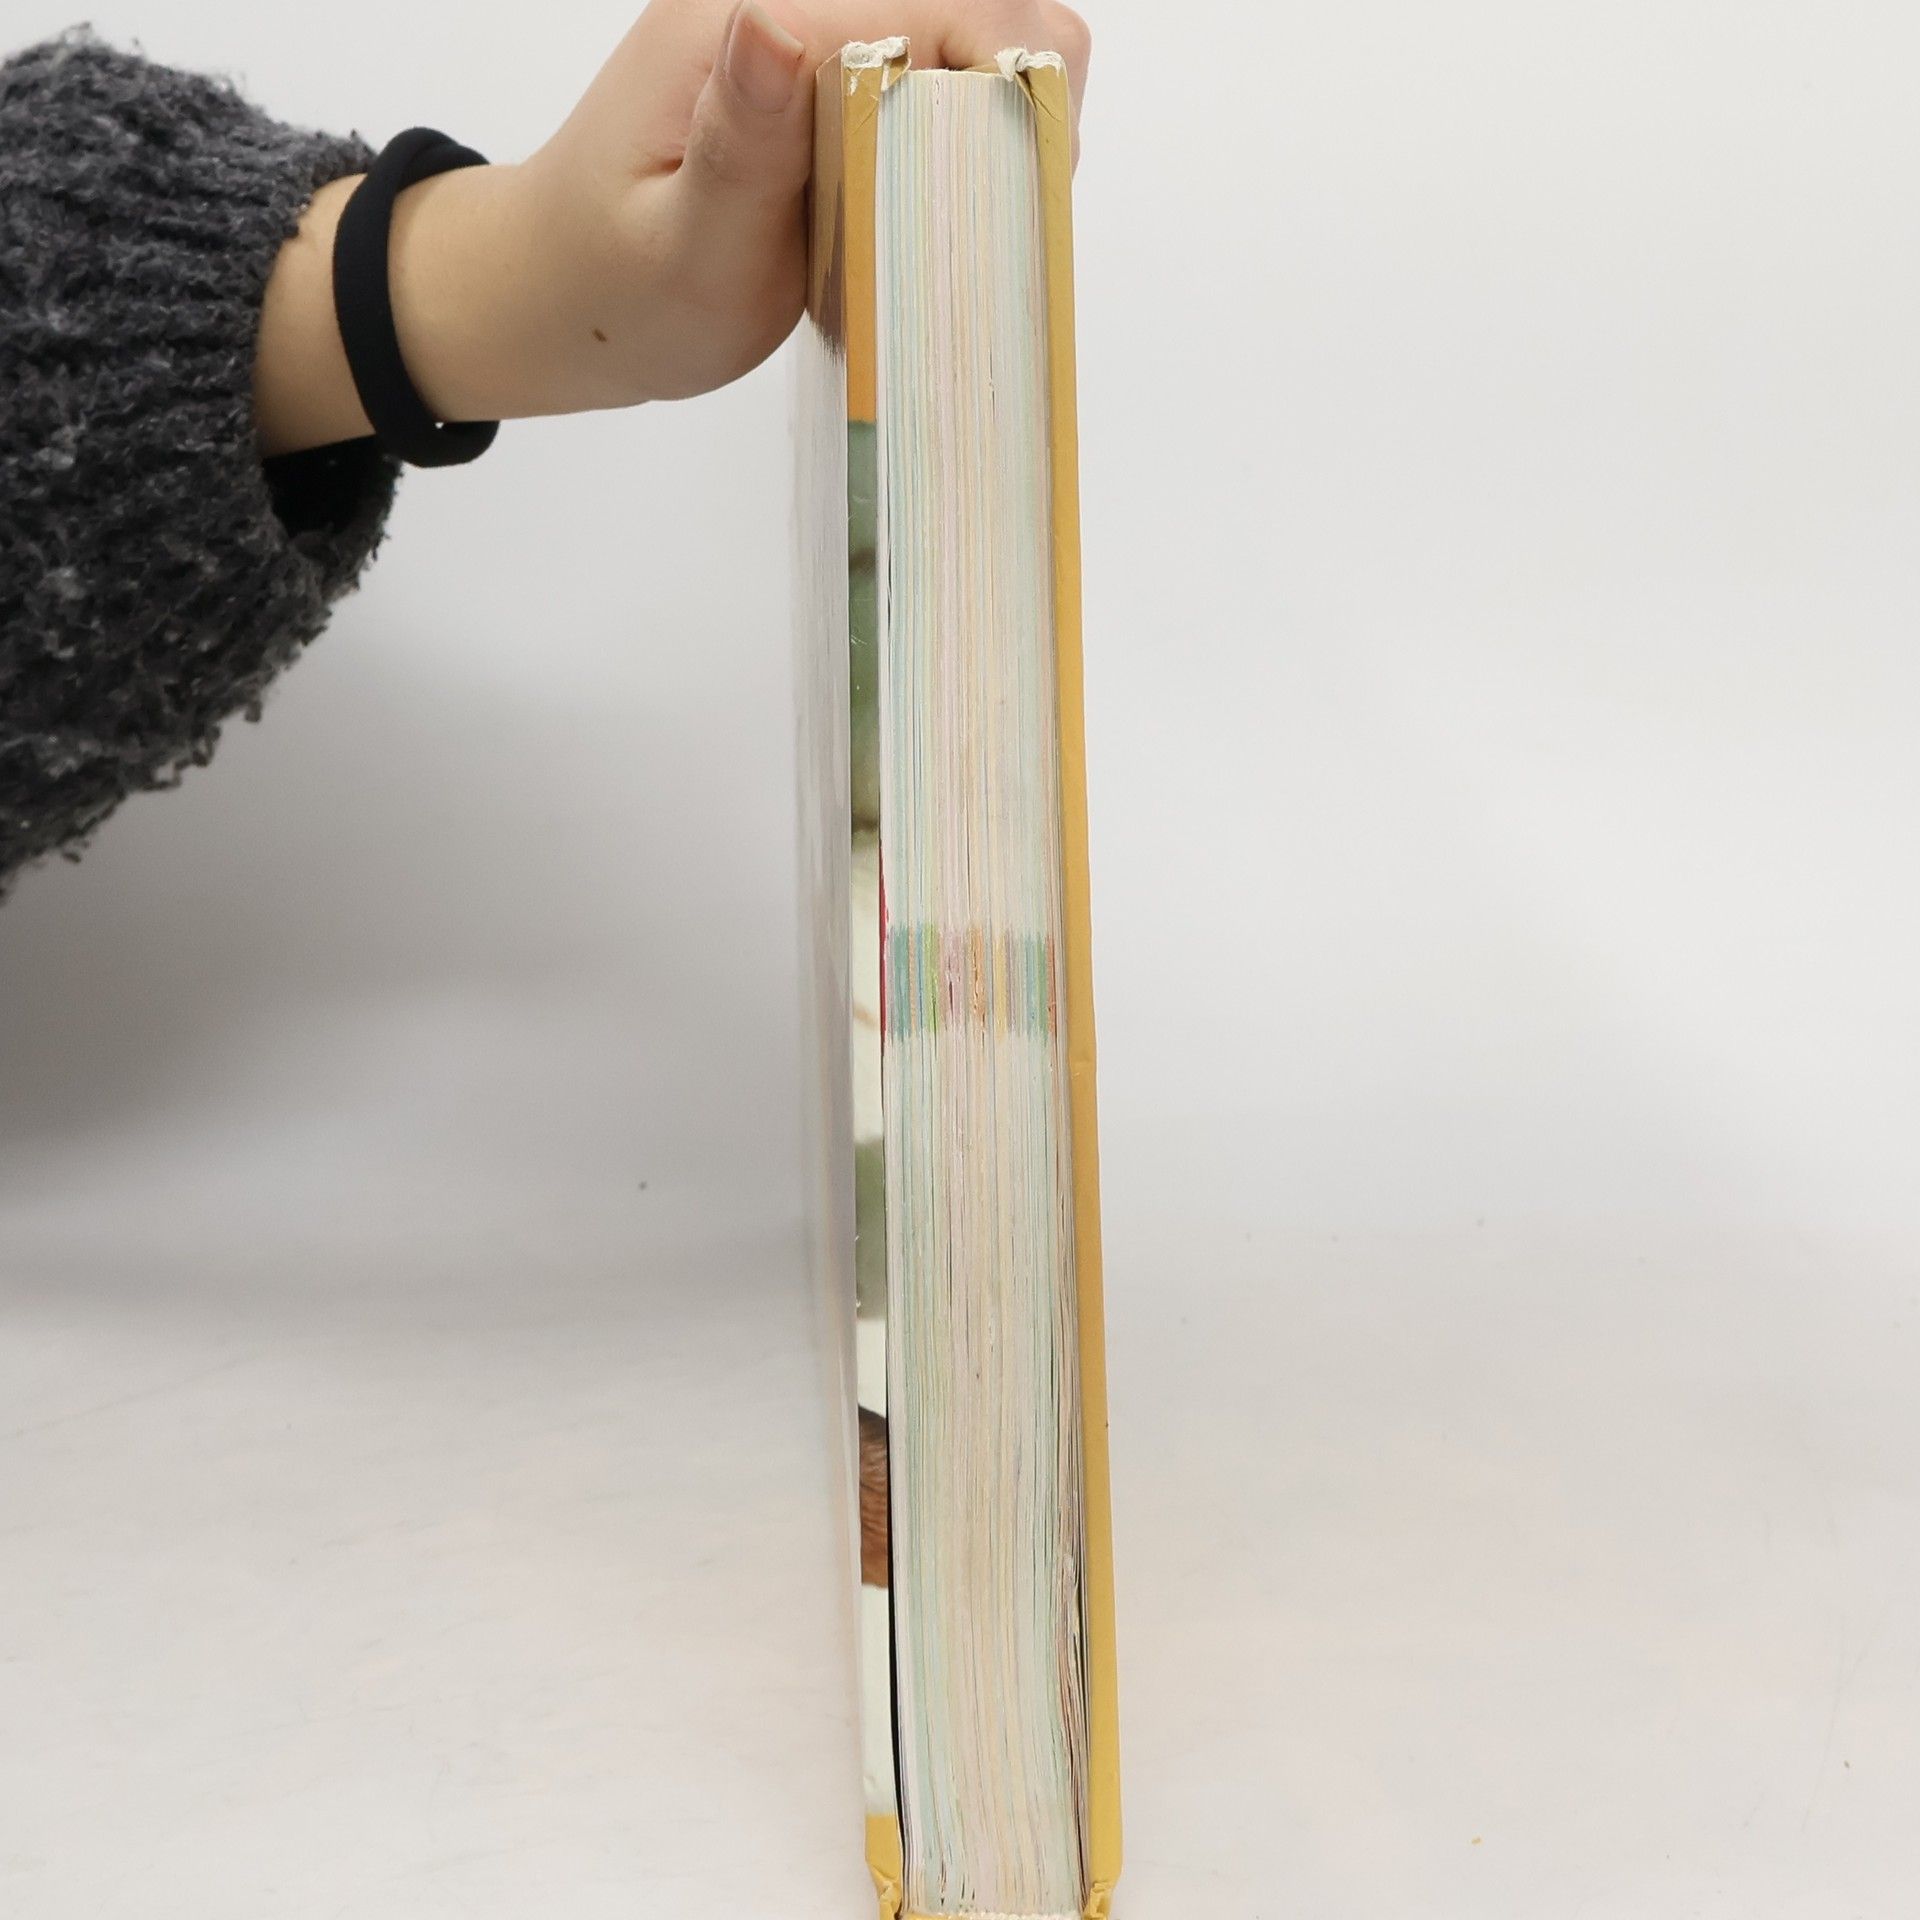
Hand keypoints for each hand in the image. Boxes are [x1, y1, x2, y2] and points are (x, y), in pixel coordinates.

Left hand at [254, 0, 1090, 456]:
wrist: (550, 301)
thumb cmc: (611, 296)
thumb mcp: (680, 249)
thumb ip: (740, 148)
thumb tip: (777, 24)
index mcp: (744, 28)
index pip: (921, 7)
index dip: (1004, 73)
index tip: (1041, 169)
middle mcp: (776, 14)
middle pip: (952, 14)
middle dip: (1010, 101)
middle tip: (1017, 215)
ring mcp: (793, 49)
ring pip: (944, 54)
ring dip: (988, 132)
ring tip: (990, 225)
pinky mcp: (807, 90)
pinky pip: (912, 94)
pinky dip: (949, 154)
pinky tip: (943, 221)